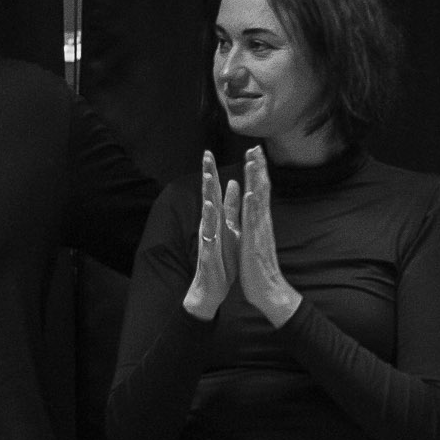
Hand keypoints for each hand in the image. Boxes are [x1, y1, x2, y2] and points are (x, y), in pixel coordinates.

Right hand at [182, 154, 235, 318]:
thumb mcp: (229, 227)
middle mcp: (210, 226)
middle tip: (205, 155)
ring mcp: (208, 239)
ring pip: (207, 216)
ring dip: (208, 197)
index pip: (214, 191)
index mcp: (217, 219)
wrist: (212, 288)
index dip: (212, 171)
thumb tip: (234, 183)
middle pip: (207, 197)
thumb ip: (231, 206)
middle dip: (207, 176)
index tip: (209, 151)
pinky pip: (210, 239)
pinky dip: (211, 228)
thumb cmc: (222, 257)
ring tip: (208, 180)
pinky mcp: (210, 255)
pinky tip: (212, 219)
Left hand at [234, 148, 299, 325]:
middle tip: (256, 146)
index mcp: (259, 221)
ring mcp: (260, 231)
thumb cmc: (258, 266)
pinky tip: (251, 194)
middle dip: (258, 167)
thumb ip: (255, 222)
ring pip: (259, 200)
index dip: (257, 172)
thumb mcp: (254, 238)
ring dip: (257, 180)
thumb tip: (256, 209)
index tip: (254, 153)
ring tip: (254, 162)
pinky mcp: (255, 243)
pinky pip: (254, 223)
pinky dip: (253, 207)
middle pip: (262, 189)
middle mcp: (262, 222)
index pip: (259, 191)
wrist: (267, 290)